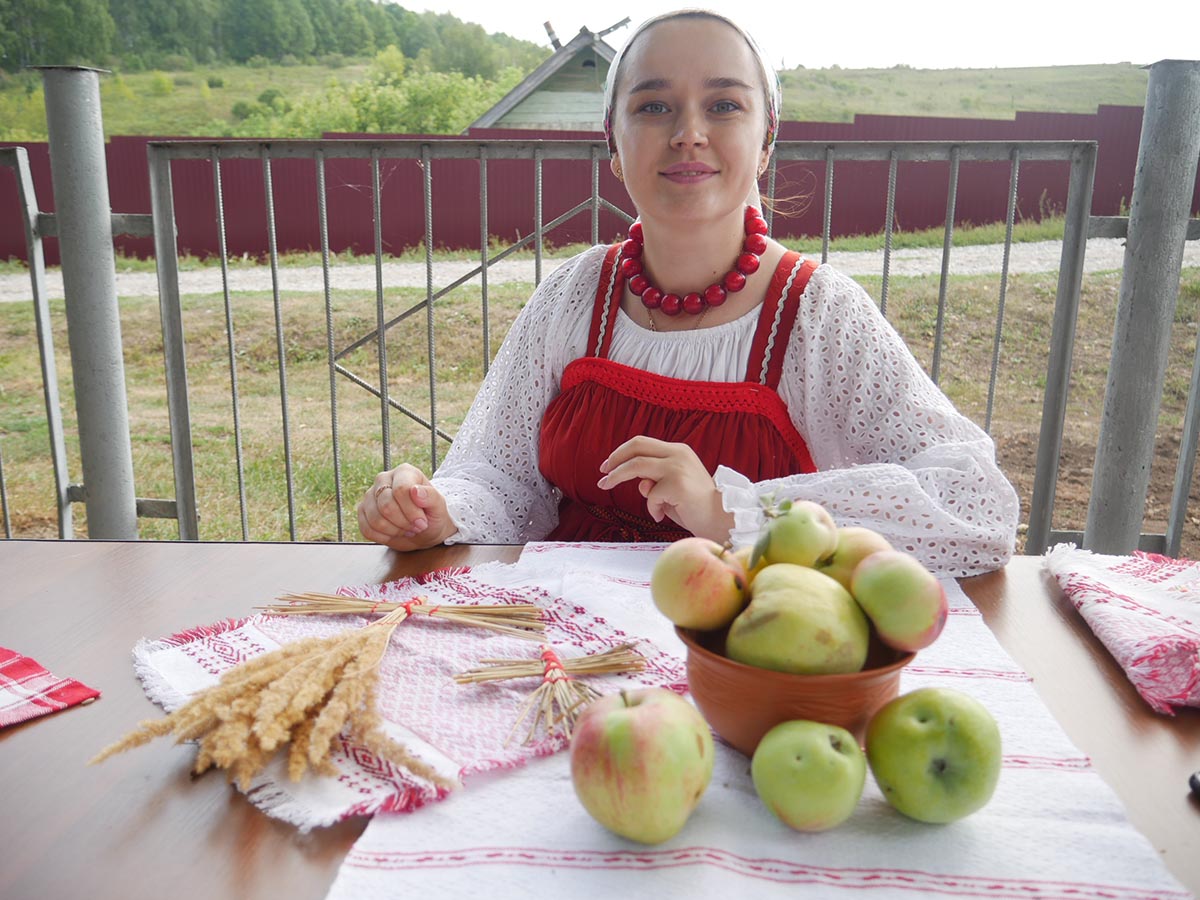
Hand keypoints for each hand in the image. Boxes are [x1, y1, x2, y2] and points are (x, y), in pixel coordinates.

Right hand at [356, 463, 456, 550]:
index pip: (400, 490)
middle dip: (404, 523)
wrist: (424, 530)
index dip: (412, 511)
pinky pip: (367, 529)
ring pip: (375, 520)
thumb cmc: (432, 515)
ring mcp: (370, 495)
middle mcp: (383, 479)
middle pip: (386, 506)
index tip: (422, 522)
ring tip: (406, 528)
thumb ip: (431, 496)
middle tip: (415, 526)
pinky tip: (395, 532)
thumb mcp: (439, 506)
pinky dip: (384, 537)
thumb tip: (415, 491)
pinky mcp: (363, 511)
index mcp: (403, 472)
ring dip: (395, 531)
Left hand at [596, 436, 734, 541]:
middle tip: (602, 473)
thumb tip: (639, 482)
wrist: (720, 519)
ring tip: (606, 485)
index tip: (608, 465)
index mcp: (678, 450)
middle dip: (614, 459)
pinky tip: (660, 516)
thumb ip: (654, 480)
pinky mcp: (677, 484)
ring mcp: (678, 468)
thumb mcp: (671, 488)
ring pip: (637, 466)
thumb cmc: (694, 506)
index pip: (642, 443)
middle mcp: (678, 454)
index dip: (621, 452)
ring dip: (616, 476)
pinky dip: (651, 508)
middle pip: (636, 446)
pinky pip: (651, 495)